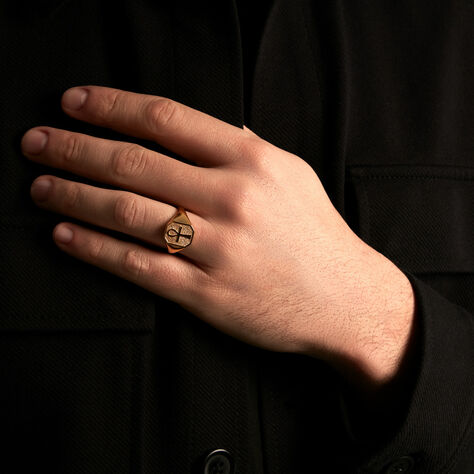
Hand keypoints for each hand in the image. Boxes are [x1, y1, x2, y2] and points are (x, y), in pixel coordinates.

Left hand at [21, 86, 414, 386]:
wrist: (344, 299)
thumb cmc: (315, 234)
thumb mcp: (290, 175)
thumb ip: (242, 146)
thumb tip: (193, 128)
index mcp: (252, 161)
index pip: (165, 118)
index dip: (111, 106)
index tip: (74, 103)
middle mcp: (232, 198)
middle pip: (134, 162)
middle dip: (75, 148)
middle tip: (36, 142)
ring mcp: (217, 248)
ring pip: (126, 212)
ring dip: (73, 196)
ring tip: (41, 186)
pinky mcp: (206, 293)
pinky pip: (137, 265)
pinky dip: (94, 249)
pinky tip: (66, 236)